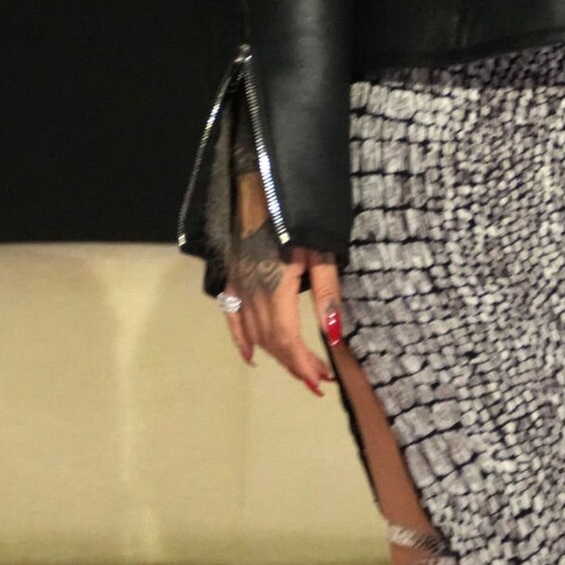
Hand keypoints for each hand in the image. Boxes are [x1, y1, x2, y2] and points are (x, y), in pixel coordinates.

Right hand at [219, 171, 344, 395]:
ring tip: (301, 368)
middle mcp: (251, 291)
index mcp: (275, 287)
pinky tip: (252, 356)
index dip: (303, 365)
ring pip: (255, 332)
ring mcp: (238, 284)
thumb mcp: (322, 249)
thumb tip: (334, 335)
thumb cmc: (300, 211)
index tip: (321, 383)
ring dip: (277, 354)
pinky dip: (241, 339)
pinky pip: (232, 316)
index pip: (287, 339)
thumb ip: (327, 292)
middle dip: (295, 364)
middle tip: (319, 379)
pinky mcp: (231, 274)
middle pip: (271, 341)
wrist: (261, 180)